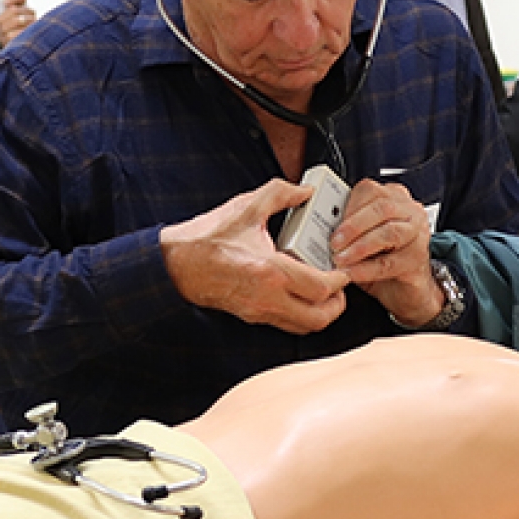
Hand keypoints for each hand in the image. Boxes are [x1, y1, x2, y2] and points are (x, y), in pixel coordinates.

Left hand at [0, 0, 35, 43]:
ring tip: (3, 32)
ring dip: (4, 27)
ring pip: (16, 21)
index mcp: (22, 6)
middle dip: (2, 17)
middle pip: (15, 9)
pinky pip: (16, 34)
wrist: (10, 47)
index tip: (4, 2)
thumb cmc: (5, 29)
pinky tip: (8, 39)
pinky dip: (8, 37)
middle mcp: (30, 14)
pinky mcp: (30, 37)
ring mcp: (32, 26)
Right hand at [159, 178, 348, 332]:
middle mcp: (268, 297)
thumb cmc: (206, 239)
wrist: (175, 264)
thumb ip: (280, 194)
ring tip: (324, 293)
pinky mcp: (251, 316)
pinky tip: (299, 294)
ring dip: (321, 313)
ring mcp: (259, 311)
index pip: (321, 287)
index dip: (341, 280)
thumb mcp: (246, 207)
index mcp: (271, 271)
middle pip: (319, 317)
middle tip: (340, 285)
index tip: (343, 268)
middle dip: (337, 304)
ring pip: (304, 327)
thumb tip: (305, 190)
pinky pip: (286, 324)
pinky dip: (301, 314)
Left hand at [329, 178, 443, 326]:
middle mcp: (410, 212)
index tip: (329, 220)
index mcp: (393, 198)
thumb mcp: (361, 237)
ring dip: (360, 246)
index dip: (348, 206)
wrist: (405, 289)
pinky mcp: (418, 260)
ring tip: (341, 258)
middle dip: (353, 226)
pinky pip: (391, 262)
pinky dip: (368, 268)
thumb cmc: (381, 258)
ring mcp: (418, 235)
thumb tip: (320, 228)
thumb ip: (347, 227)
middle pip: (382, 208)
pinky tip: (353, 272)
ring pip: (390, 233)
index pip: (370, 191)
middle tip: (333, 242)